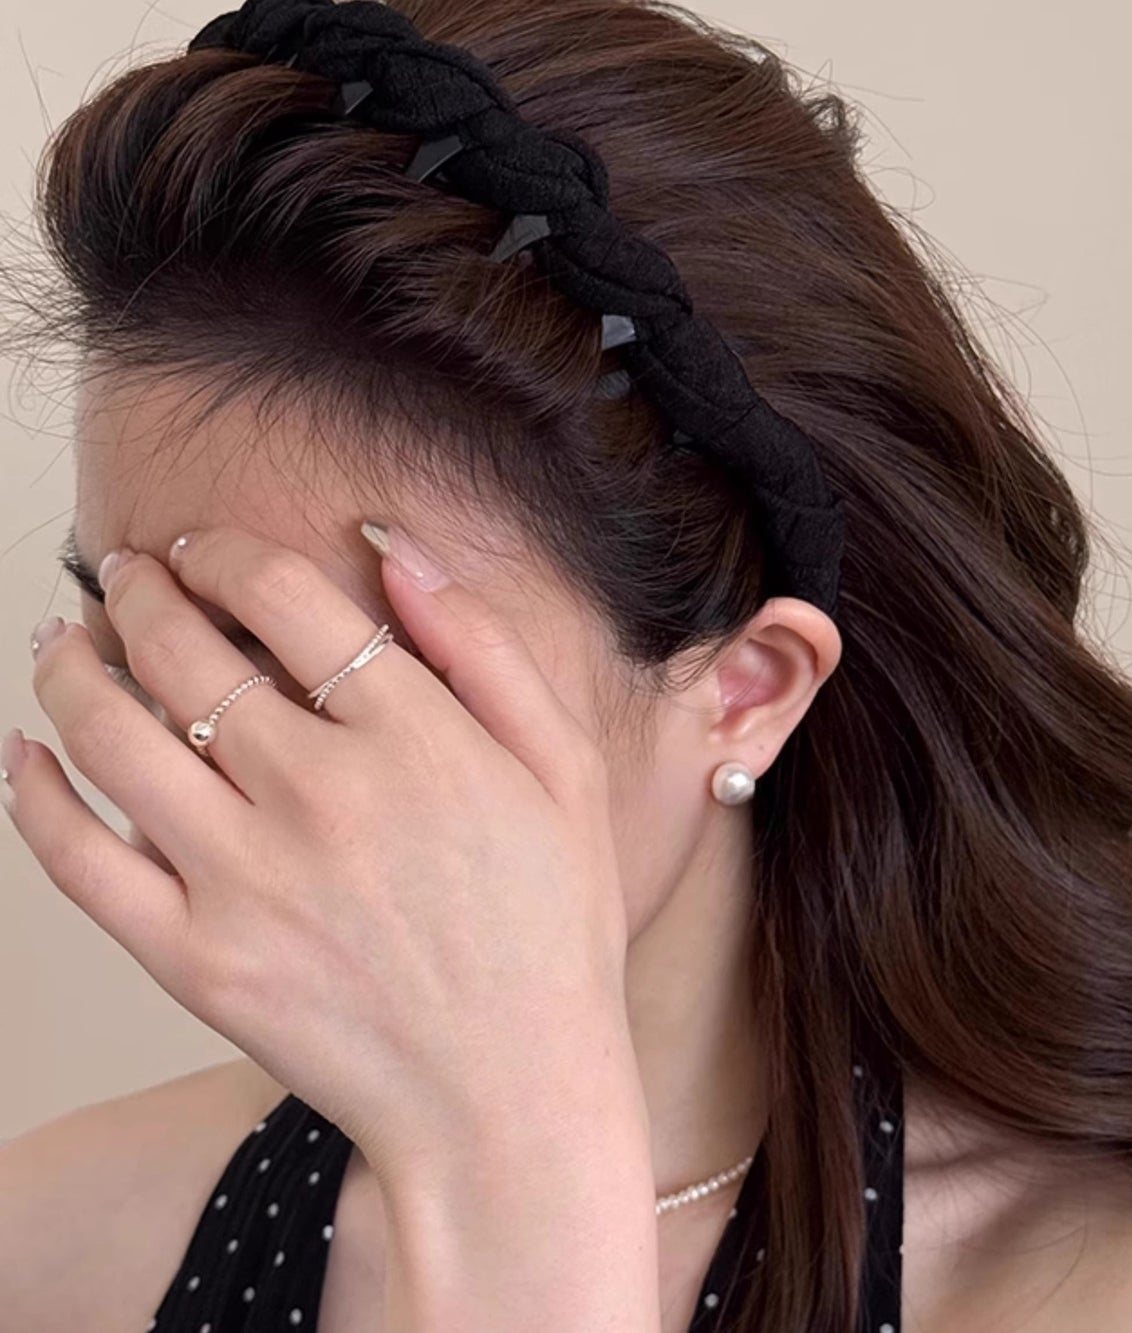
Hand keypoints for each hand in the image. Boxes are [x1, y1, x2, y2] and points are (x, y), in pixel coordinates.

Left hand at [5, 524, 638, 1181]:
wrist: (509, 1095)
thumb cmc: (550, 928)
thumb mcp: (565, 771)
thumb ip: (485, 647)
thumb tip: (395, 548)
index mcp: (416, 738)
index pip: (281, 596)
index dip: (223, 553)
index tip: (205, 550)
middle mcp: (322, 795)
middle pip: (182, 650)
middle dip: (137, 590)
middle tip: (125, 574)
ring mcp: (247, 881)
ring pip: (111, 735)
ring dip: (70, 666)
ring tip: (66, 641)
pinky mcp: (194, 961)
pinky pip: (77, 859)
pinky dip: (32, 793)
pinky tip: (26, 753)